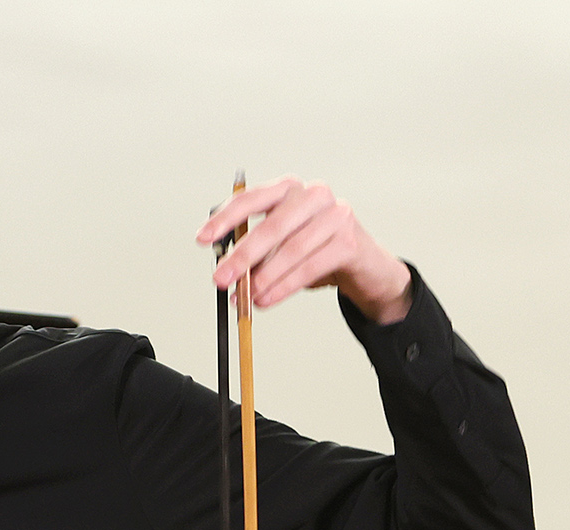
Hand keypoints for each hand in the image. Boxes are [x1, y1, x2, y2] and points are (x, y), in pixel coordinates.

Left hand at [195, 177, 413, 324]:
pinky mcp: (349, 242)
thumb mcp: (283, 246)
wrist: (365, 268)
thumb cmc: (318, 252)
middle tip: (221, 278)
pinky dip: (284, 287)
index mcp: (291, 189)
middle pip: (272, 225)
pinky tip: (266, 300)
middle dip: (242, 256)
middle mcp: (314, 195)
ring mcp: (336, 215)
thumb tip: (227, 269)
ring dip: (263, 278)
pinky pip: (309, 267)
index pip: (252, 198)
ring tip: (246, 297)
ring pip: (291, 250)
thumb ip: (257, 251)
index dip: (225, 219)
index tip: (203, 239)